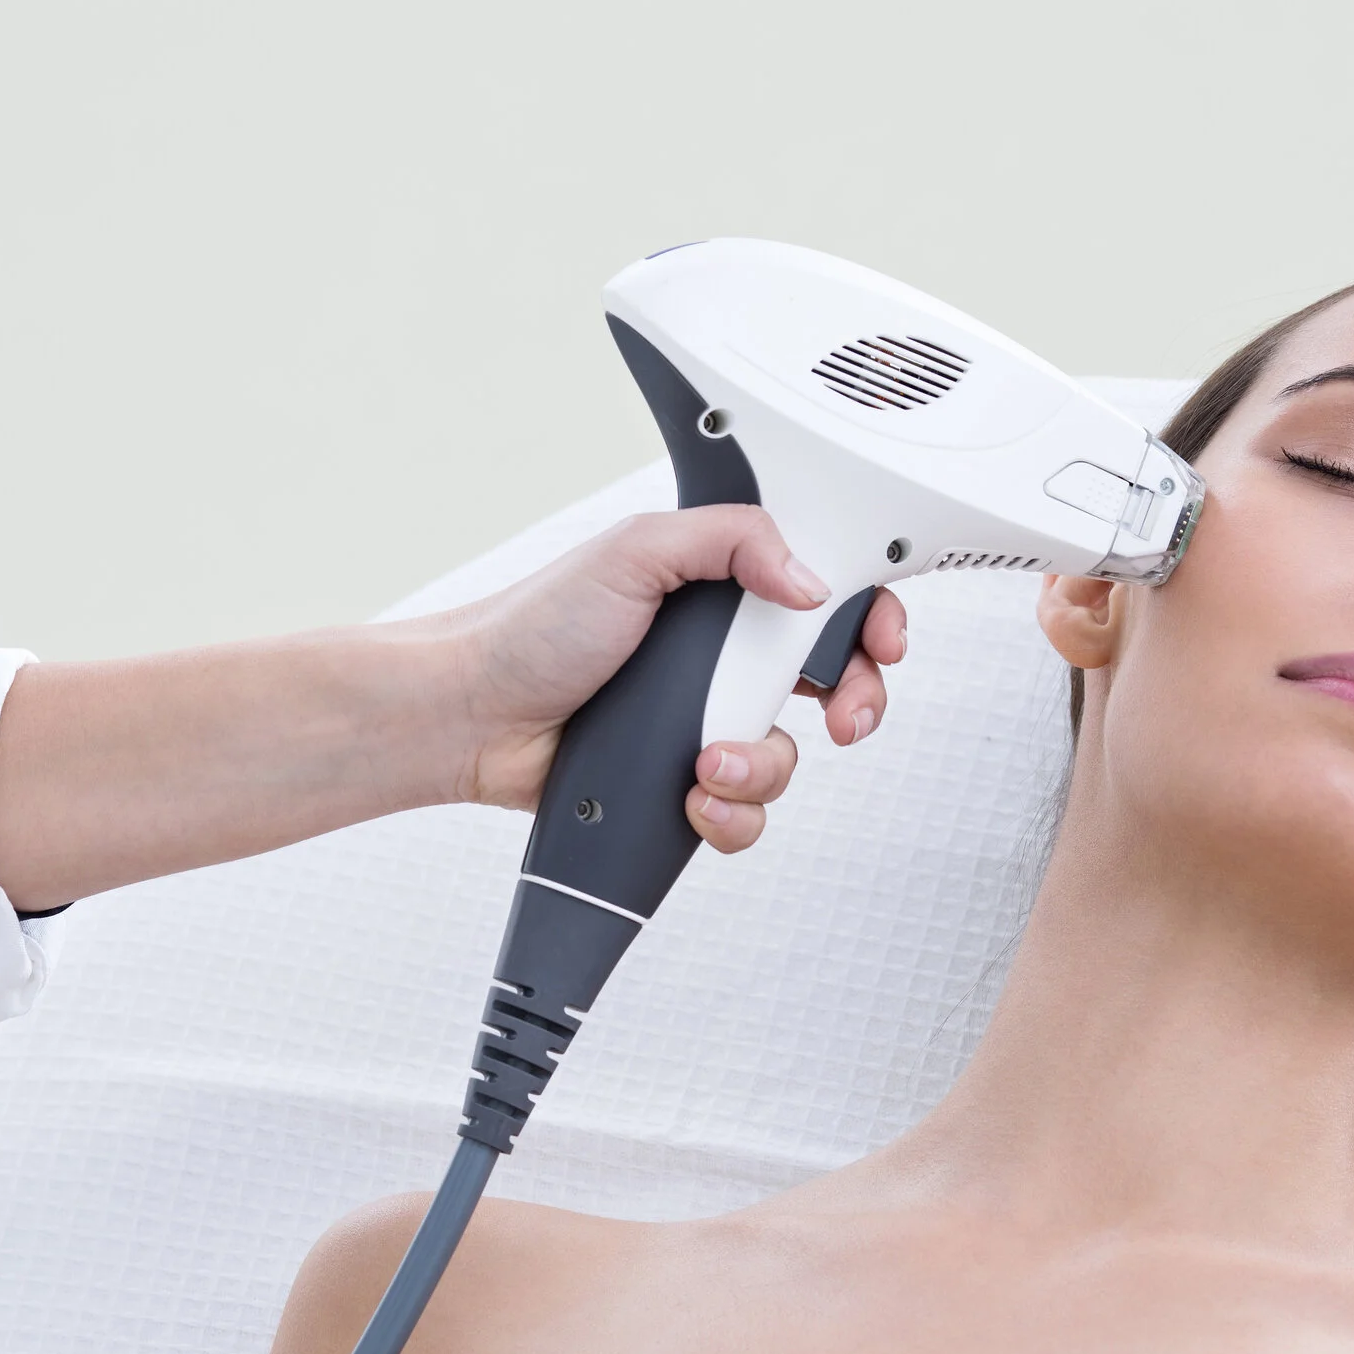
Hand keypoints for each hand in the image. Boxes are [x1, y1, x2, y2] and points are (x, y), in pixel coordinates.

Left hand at [444, 506, 907, 852]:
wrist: (471, 717)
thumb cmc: (531, 627)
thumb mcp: (636, 551)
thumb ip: (732, 541)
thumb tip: (809, 582)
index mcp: (721, 587)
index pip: (824, 595)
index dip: (867, 620)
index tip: (882, 643)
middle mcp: (721, 654)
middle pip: (832, 682)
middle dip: (852, 703)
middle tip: (843, 718)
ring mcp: (704, 721)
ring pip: (789, 755)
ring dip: (765, 765)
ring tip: (709, 761)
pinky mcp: (683, 784)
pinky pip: (745, 810)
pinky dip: (732, 812)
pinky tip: (693, 796)